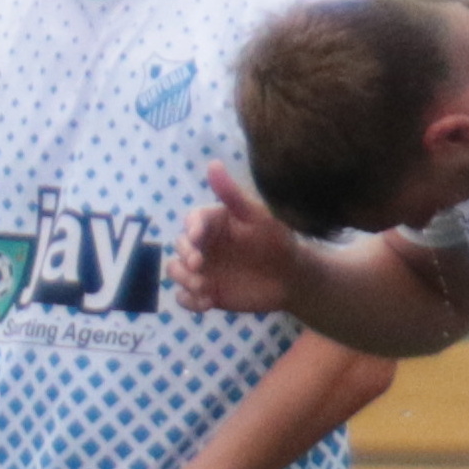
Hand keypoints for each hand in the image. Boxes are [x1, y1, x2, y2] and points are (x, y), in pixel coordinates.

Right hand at [169, 164, 302, 314]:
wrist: (291, 277)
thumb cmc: (277, 240)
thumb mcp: (258, 216)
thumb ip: (232, 194)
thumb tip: (212, 163)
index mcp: (213, 222)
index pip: (192, 221)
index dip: (191, 228)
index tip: (198, 237)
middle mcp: (203, 244)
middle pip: (180, 247)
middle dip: (185, 256)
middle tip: (199, 265)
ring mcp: (203, 269)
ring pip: (176, 272)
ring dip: (184, 280)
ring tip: (204, 288)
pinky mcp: (205, 292)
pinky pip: (185, 298)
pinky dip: (190, 301)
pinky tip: (207, 304)